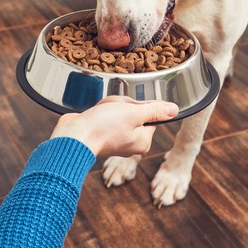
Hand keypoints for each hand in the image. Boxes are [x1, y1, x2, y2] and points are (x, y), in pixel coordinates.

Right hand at [49, 96, 178, 157]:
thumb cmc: (103, 126)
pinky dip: (99, 111)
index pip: (150, 115)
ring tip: (101, 112)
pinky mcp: (101, 133)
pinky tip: (94, 114)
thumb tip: (174, 110)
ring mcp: (115, 139)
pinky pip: (105, 115)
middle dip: (122, 105)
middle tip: (113, 110)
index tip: (128, 108)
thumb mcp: (133, 113)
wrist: (72, 136)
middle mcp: (130, 143)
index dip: (139, 106)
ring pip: (118, 111)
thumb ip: (154, 110)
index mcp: (142, 141)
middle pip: (134, 112)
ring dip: (109, 105)